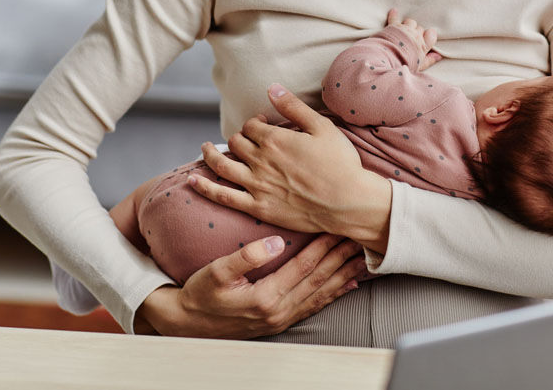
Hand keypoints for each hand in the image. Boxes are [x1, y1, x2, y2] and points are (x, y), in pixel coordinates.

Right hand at [135, 233, 367, 338]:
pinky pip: (314, 307)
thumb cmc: (200, 294)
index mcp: (266, 297)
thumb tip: (274, 243)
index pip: (304, 267)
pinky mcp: (280, 321)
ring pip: (321, 294)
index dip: (324, 246)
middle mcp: (279, 311)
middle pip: (319, 280)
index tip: (340, 228)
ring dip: (344, 276)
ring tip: (364, 260)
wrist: (188, 324)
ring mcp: (282, 319)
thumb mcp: (216, 272)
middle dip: (342, 258)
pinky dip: (333, 295)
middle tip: (362, 239)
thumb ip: (246, 257)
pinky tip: (347, 286)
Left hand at [189, 84, 392, 249]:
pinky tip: (192, 180)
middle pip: (237, 143)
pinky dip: (205, 187)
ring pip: (222, 166)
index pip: (252, 126)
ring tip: (204, 148)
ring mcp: (257, 185)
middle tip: (245, 140)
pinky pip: (223, 196)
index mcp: (275, 139)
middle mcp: (261, 160)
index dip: (256, 123)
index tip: (264, 126)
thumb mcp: (322, 127)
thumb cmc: (341, 163)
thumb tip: (271, 88)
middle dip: (239, 137)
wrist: (349, 202)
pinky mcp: (258, 207)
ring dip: (210, 154)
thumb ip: (293, 107)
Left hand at [386, 8, 441, 70]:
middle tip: (411, 39)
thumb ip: (429, 60)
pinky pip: (394, 18)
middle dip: (417, 32)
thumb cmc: (404, 64)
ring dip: (408, 25)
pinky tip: (394, 11)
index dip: (429, 35)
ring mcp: (405, 30)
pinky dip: (394, 15)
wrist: (388, 60)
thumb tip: (439, 56)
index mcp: (423, 45)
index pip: (432, 34)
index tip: (425, 38)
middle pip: (420, 28)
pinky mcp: (393, 27)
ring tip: (404, 31)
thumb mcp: (420, 66)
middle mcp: (415, 35)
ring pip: (411, 22)